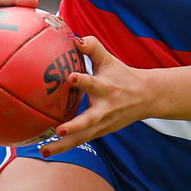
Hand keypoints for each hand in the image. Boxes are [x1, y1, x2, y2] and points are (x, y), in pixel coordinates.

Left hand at [40, 36, 152, 155]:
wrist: (145, 97)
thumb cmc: (121, 75)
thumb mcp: (108, 59)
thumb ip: (92, 47)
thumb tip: (73, 39)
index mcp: (106, 88)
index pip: (94, 83)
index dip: (83, 81)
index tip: (70, 77)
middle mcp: (105, 109)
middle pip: (89, 120)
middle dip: (75, 126)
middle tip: (59, 130)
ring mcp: (102, 124)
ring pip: (82, 137)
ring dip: (63, 145)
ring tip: (44, 150)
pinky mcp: (99, 132)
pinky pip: (80, 141)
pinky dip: (64, 147)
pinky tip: (45, 151)